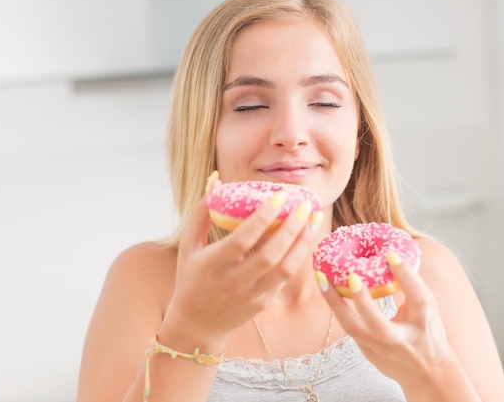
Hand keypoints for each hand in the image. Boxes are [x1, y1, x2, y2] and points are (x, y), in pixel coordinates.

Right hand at [161, 180, 322, 346]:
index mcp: (212, 265)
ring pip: (285, 269)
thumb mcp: (188, 245)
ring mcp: (251, 296)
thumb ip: (201, 212)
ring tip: (314, 219)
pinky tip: (306, 237)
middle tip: (305, 205)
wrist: (196, 324)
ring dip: (303, 242)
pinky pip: (286, 277)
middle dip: (292, 228)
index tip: (280, 196)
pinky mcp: (263, 303)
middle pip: (270, 254)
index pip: (243, 239)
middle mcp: (233, 283)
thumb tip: (216, 179)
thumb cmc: (191, 277)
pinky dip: (299, 256)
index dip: (263, 218)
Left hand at [317, 255, 457, 390]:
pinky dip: (336, 307)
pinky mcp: (367, 353)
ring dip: (334, 302)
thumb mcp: (426, 308)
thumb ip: (410, 285)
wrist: (427, 373)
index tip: (390, 254)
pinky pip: (348, 326)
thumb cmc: (427, 332)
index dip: (405, 276)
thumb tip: (389, 255)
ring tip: (321, 278)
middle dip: (363, 300)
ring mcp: (381, 350)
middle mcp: (401, 339)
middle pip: (378, 325)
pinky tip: (326, 289)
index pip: (418, 298)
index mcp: (422, 322)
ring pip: (352, 328)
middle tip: (351, 275)